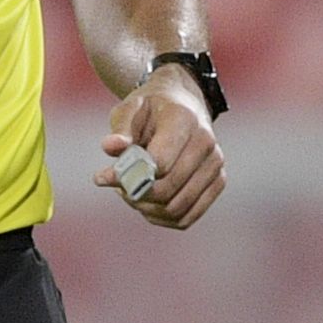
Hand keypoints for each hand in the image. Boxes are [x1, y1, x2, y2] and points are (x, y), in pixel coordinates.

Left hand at [93, 65, 224, 229]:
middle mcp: (206, 143)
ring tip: (129, 194)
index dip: (129, 175)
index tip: (104, 176)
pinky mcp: (217, 182)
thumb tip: (111, 146)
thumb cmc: (151, 108)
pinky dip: (161, 217)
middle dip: (135, 194)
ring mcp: (215, 164)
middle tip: (117, 187)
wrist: (183, 104)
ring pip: (176, 208)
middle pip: (168, 188)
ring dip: (146, 208)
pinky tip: (146, 204)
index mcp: (184, 119)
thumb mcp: (130, 108)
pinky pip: (186, 217)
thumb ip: (121, 128)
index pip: (160, 162)